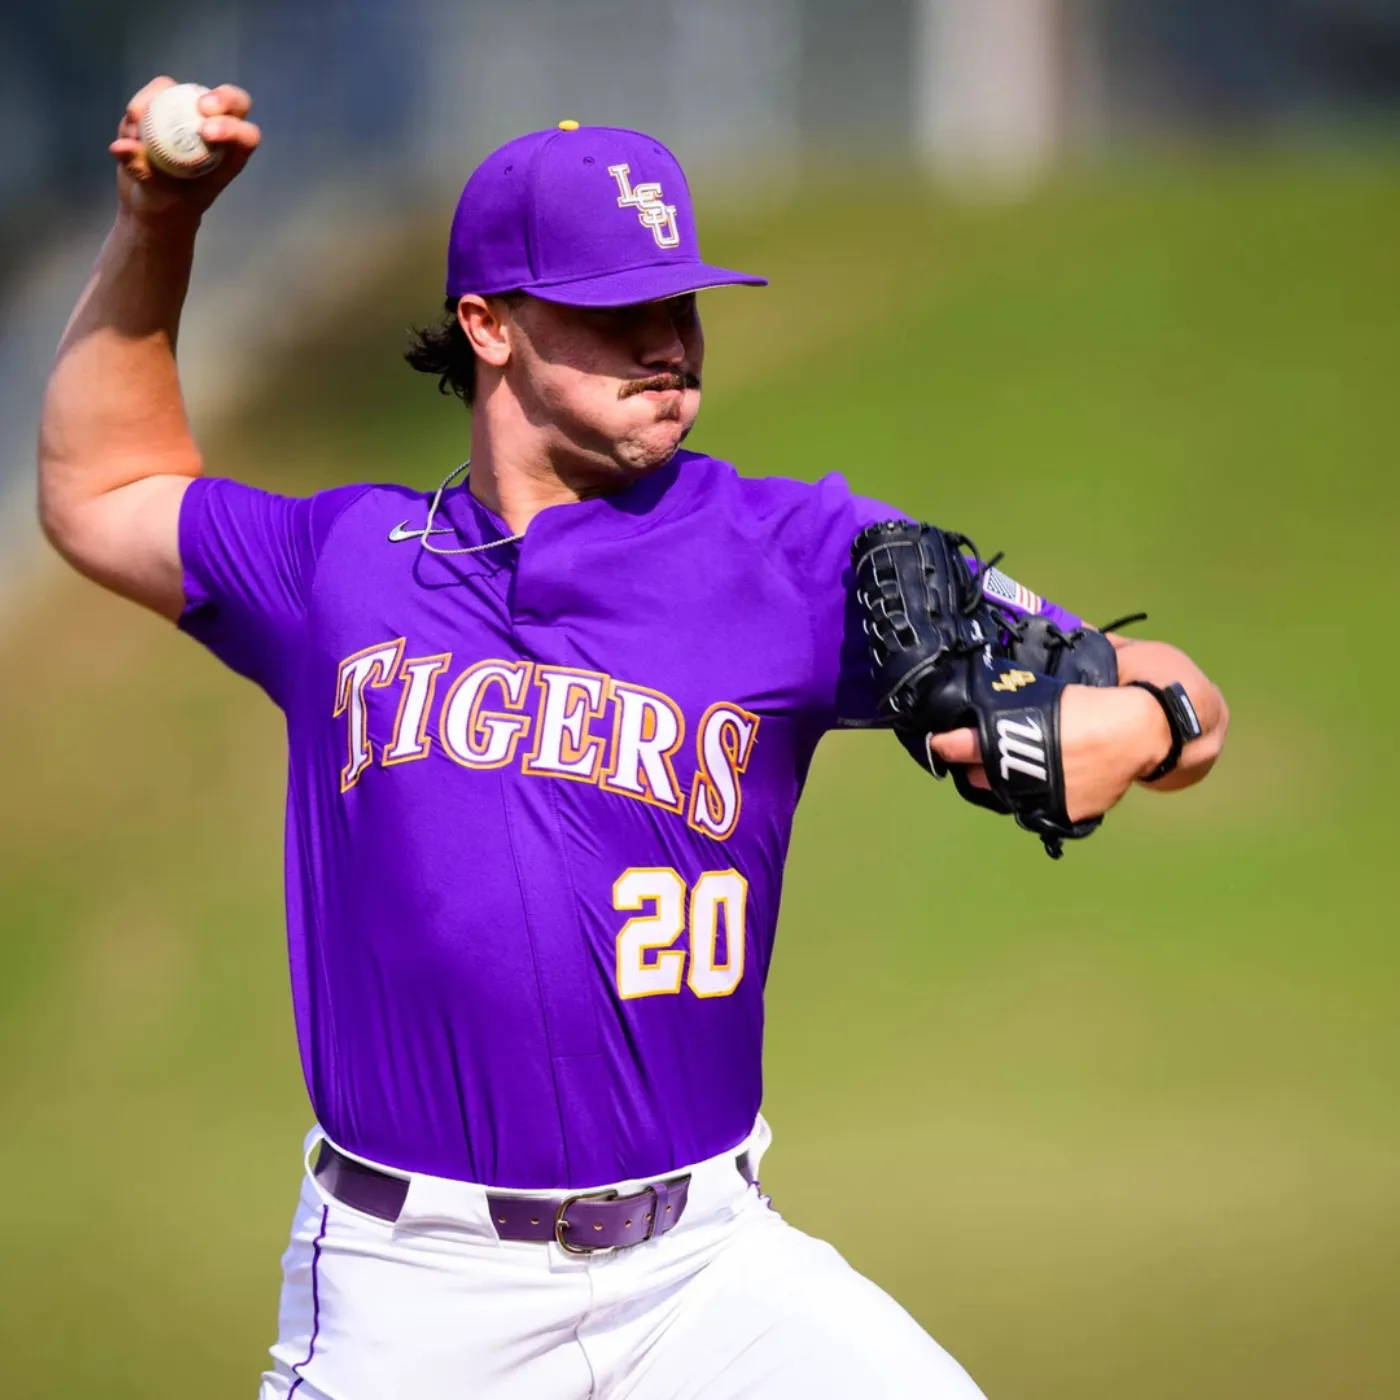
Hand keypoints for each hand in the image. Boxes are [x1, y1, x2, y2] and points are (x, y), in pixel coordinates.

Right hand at [109, 77, 260, 228]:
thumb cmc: (167, 206)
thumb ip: (142, 171)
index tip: (206, 133)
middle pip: (233, 102)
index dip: (233, 128)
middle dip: (221, 99)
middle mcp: (217, 132)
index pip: (246, 136)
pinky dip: (142, 103)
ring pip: (188, 92)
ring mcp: (193, 117)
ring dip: (161, 98)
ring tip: (135, 126)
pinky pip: (157, 93)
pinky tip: (130, 126)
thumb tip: (121, 147)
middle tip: (199, 108)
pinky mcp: (168, 108)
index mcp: (229, 158)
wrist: (150, 201)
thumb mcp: (157, 196)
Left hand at [927, 684, 1170, 822]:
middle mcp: (1030, 769)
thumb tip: (1004, 659)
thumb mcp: (1060, 686)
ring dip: (1000, 782)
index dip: (950, 744)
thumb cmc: (1105, 697)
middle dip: (974, 764)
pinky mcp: (1067, 811)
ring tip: (995, 769)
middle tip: (969, 754)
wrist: (1150, 729)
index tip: (938, 742)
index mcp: (1024, 734)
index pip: (968, 745)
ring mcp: (1048, 794)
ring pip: (1008, 794)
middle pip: (983, 774)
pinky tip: (1033, 783)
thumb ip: (1027, 687)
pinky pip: (1039, 806)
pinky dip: (1034, 794)